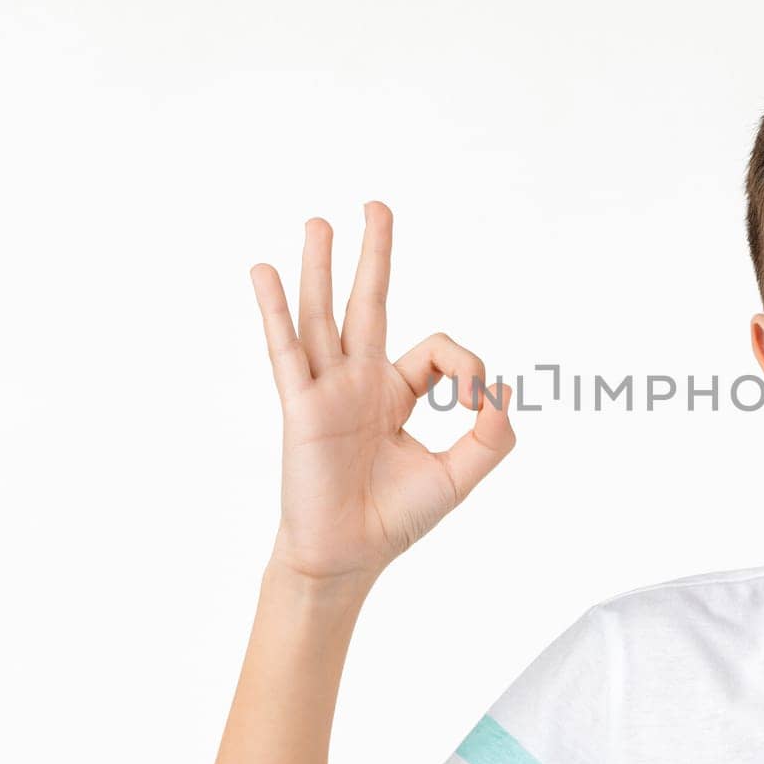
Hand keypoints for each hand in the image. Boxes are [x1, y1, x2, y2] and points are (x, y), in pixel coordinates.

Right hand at [249, 201, 515, 585]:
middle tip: (376, 205)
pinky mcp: (301, 407)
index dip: (466, 366)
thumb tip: (500, 393)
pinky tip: (264, 272)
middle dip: (375, 254)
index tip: (474, 403)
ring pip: (323, 315)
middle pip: (369, 303)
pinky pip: (286, 349)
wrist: (348, 558)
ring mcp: (327, 390)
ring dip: (321, 267)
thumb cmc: (395, 519)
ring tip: (318, 222)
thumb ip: (491, 437)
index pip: (437, 350)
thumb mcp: (460, 476)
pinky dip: (275, 309)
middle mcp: (359, 383)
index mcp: (395, 393)